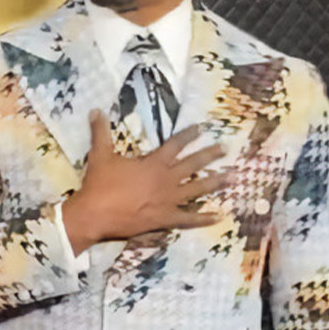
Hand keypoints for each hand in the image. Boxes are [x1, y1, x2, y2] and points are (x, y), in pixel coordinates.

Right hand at [63, 110, 226, 254]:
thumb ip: (101, 132)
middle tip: (226, 148)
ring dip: (215, 182)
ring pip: (197, 189)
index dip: (188, 135)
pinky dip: (204, 219)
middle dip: (210, 155)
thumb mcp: (100, 155)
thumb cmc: (99, 184)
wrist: (95, 214)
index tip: (202, 128)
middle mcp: (166, 180)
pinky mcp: (165, 219)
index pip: (175, 145)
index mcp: (154, 163)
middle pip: (193, 164)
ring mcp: (168, 200)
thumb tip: (95, 110)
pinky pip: (188, 219)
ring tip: (233, 177)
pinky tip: (218, 217)